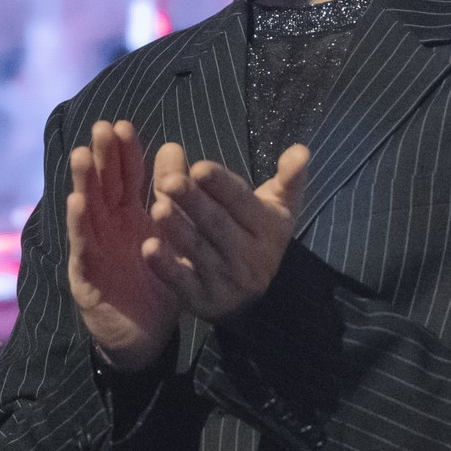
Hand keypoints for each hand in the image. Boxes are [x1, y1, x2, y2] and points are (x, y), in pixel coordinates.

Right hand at [66, 120, 181, 371]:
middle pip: (102, 187)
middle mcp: (107, 229)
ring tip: (81, 155)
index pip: (124, 178)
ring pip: (87, 212)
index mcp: (128, 217)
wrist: (145, 336)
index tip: (124, 125)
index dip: (124, 153)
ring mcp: (94, 251)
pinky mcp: (87, 276)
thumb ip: (168, 196)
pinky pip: (83, 248)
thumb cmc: (154, 282)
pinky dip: (79, 225)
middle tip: (101, 127)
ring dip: (83, 183)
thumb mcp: (168, 236)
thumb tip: (175, 148)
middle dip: (100, 157)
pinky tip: (77, 203)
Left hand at [147, 144, 308, 321]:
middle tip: (171, 182)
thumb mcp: (278, 206)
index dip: (222, 185)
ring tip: (158, 208)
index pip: (242, 201)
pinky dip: (166, 267)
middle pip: (218, 224)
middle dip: (194, 202)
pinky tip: (149, 248)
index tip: (200, 168)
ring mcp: (227, 280)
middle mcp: (250, 255)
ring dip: (179, 229)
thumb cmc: (260, 236)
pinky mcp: (204, 300)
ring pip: (199, 250)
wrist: (259, 300)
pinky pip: (183, 283)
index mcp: (268, 226)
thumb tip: (301, 150)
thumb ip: (288, 176)